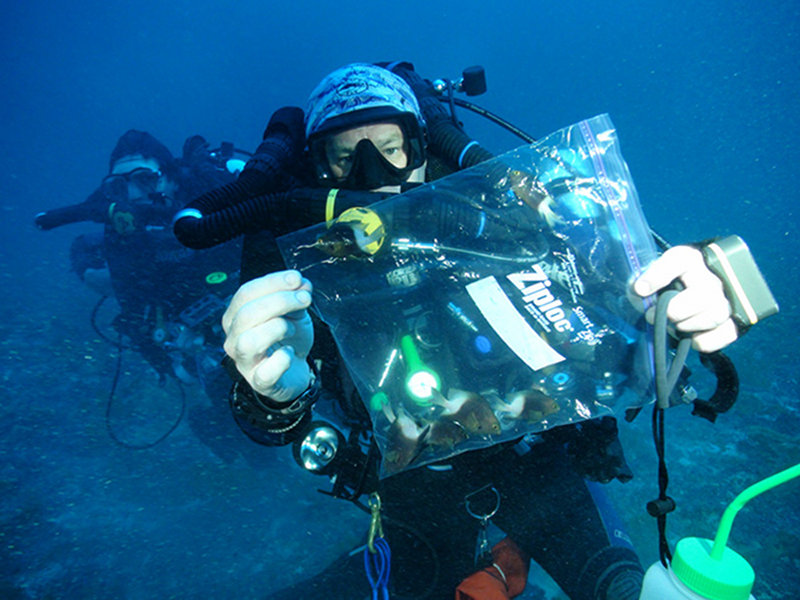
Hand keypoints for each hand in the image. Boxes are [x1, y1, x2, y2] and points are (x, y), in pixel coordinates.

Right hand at [222, 270, 313, 402]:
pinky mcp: (259, 382)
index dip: (272, 282)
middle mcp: (233, 338)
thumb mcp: (293, 312)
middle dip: (280, 301)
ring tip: (292, 329)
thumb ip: (295, 296)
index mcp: (236, 316)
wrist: (294, 370)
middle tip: (305, 299)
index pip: (245, 293)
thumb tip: (301, 283)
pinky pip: (265, 372)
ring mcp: (244, 362)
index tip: (297, 279)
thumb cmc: (288, 338)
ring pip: (249, 341)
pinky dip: (282, 359)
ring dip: (277, 328)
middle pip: (246, 314)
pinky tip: (290, 353)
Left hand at [634, 245, 737, 352]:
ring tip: (672, 325)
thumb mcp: (655, 275)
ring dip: (686, 325)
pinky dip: (702, 340)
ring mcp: (728, 299)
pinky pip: (723, 335)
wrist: (700, 288)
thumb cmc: (672, 282)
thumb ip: (642, 281)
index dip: (658, 275)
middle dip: (673, 310)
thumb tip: (637, 291)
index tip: (640, 289)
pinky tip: (690, 335)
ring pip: (714, 315)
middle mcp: (713, 276)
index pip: (678, 261)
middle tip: (652, 315)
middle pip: (703, 293)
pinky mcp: (736, 321)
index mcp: (690, 259)